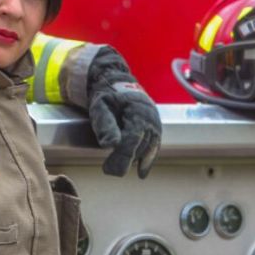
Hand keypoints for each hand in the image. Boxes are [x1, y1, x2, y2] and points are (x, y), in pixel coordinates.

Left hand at [86, 47, 161, 177]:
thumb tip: (110, 145)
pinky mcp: (155, 128)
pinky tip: (141, 172)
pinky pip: (153, 147)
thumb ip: (105, 125)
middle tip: (107, 170)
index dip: (120, 157)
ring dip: (132, 160)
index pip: (132, 141)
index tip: (107, 169)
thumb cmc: (106, 94)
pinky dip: (147, 160)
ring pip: (146, 149)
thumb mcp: (100, 106)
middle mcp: (151, 119)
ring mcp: (155, 124)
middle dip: (124, 161)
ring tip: (116, 166)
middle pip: (139, 147)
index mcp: (138, 112)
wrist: (115, 81)